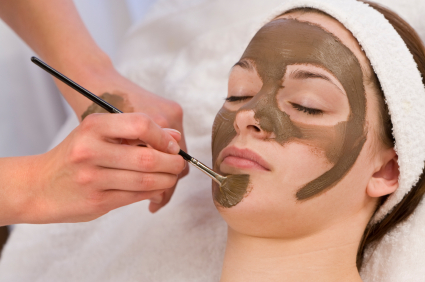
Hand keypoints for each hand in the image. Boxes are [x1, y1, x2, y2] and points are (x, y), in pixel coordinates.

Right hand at [53, 60, 189, 212]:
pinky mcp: (97, 202)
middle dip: (172, 162)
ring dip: (167, 180)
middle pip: (147, 157)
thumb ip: (135, 132)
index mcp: (93, 127)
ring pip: (145, 180)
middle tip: (179, 163)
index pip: (140, 124)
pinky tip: (157, 189)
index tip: (172, 145)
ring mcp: (92, 178)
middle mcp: (90, 151)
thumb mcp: (98, 134)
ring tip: (171, 176)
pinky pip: (136, 196)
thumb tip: (174, 137)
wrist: (38, 186)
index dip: (163, 136)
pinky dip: (154, 192)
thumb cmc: (75, 155)